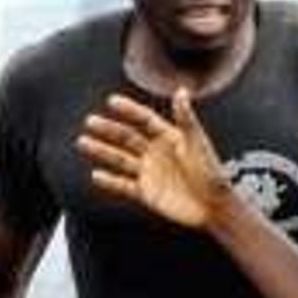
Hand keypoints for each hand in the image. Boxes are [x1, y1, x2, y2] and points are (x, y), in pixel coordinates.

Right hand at [76, 89, 228, 228]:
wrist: (215, 207)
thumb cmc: (212, 173)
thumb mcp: (198, 144)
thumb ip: (186, 119)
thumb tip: (181, 90)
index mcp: (169, 137)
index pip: (145, 119)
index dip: (129, 110)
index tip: (111, 101)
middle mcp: (156, 153)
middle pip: (127, 137)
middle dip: (108, 130)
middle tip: (90, 121)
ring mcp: (149, 172)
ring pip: (120, 159)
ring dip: (101, 151)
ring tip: (82, 142)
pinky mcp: (146, 193)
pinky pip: (123, 186)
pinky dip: (110, 182)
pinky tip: (95, 175)